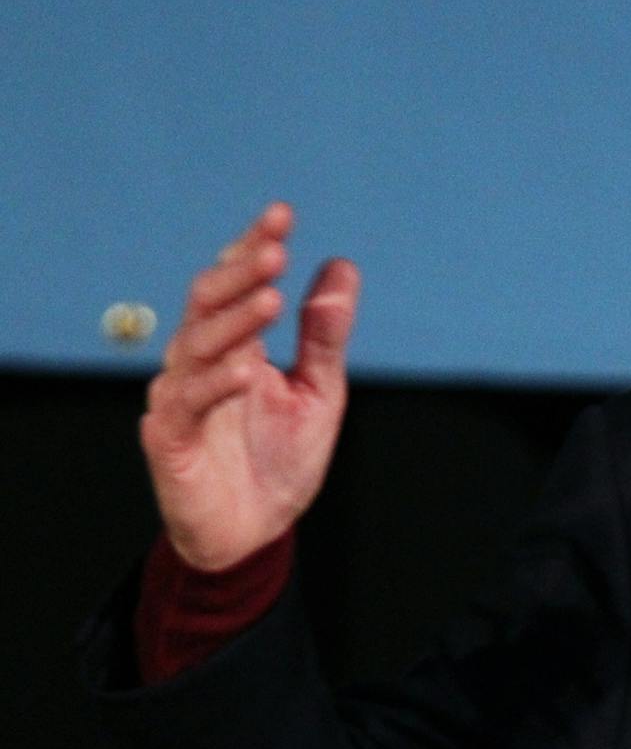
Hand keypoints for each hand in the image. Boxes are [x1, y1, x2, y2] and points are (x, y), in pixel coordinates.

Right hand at [140, 203, 360, 571]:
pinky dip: (214, 384)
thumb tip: (342, 267)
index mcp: (235, 345)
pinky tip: (246, 369)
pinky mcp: (171, 440)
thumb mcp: (319, 391)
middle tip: (277, 250)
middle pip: (209, 303)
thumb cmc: (281, 459)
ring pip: (196, 345)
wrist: (255, 533)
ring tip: (272, 298)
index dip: (254, 247)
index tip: (283, 214)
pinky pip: (186, 405)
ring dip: (235, 320)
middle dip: (241, 272)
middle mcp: (201, 363)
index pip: (238, 284)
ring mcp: (181, 399)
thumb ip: (326, 334)